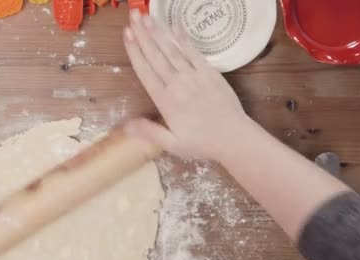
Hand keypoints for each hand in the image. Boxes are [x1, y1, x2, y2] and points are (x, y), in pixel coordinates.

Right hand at [123, 11, 250, 160]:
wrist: (234, 138)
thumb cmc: (202, 143)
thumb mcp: (172, 144)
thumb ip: (149, 132)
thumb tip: (125, 126)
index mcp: (166, 101)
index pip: (146, 72)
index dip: (135, 52)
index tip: (126, 35)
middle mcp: (178, 84)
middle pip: (156, 55)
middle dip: (143, 34)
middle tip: (133, 15)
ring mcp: (195, 76)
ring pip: (172, 50)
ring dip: (158, 32)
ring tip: (146, 17)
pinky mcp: (210, 73)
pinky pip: (194, 52)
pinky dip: (184, 38)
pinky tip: (175, 26)